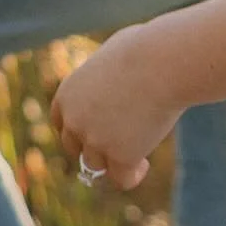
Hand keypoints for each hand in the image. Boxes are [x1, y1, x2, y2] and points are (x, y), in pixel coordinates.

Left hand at [50, 24, 181, 189]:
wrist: (163, 61)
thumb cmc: (147, 48)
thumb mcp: (115, 56)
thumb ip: (106, 75)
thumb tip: (117, 79)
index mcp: (68, 93)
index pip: (62, 122)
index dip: (78, 127)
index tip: (97, 128)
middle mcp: (75, 120)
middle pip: (75, 146)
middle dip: (93, 145)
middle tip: (119, 140)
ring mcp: (96, 141)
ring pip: (96, 164)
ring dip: (113, 159)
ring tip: (139, 152)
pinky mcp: (120, 156)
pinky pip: (121, 178)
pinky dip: (131, 175)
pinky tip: (144, 165)